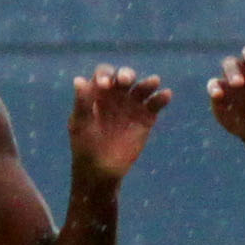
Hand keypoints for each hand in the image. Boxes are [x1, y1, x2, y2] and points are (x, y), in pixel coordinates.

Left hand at [68, 64, 171, 183]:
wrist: (100, 170)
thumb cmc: (85, 145)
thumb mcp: (80, 124)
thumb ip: (82, 103)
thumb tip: (79, 80)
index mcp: (98, 92)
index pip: (103, 74)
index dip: (104, 75)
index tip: (103, 85)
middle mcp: (117, 94)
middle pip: (124, 76)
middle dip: (126, 74)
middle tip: (125, 81)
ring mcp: (132, 105)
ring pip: (142, 88)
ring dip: (147, 83)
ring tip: (153, 81)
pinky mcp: (146, 118)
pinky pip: (155, 105)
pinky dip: (161, 98)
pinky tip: (166, 94)